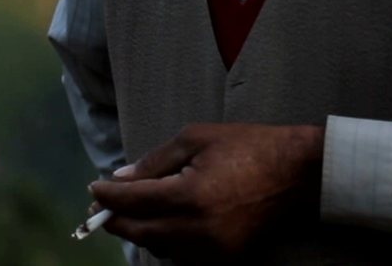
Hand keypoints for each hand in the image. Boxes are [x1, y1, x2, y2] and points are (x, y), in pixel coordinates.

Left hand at [88, 123, 324, 262]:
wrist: (295, 172)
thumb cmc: (246, 145)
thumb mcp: (195, 138)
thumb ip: (155, 161)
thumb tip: (120, 177)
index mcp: (190, 194)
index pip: (134, 200)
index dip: (110, 196)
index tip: (95, 188)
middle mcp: (198, 228)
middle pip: (141, 232)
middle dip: (116, 220)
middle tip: (99, 210)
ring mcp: (212, 249)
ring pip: (159, 248)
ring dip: (139, 232)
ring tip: (127, 215)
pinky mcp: (225, 259)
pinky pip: (182, 257)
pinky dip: (165, 242)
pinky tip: (160, 225)